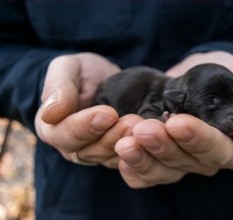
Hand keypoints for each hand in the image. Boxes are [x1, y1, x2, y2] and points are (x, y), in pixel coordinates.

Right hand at [35, 52, 133, 167]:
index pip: (64, 135)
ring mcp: (96, 152)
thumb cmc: (83, 72)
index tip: (108, 114)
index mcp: (53, 128)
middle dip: (112, 137)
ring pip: (110, 158)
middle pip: (90, 152)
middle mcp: (73, 146)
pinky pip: (127, 159)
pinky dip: (139, 150)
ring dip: (128, 145)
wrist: (107, 79)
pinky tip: (152, 137)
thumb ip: (57, 86)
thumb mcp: (67, 68)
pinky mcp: (116, 154)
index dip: (85, 127)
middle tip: (132, 122)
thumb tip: (50, 114)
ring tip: (143, 127)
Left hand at [114, 51, 232, 187]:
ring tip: (125, 140)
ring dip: (142, 156)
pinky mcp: (159, 155)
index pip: (215, 151)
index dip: (197, 139)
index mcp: (230, 149)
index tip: (177, 122)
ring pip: (160, 169)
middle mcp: (203, 159)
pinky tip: (119, 156)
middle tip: (142, 128)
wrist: (211, 73)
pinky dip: (132, 168)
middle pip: (183, 162)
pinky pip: (144, 173)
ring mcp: (179, 159)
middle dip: (162, 145)